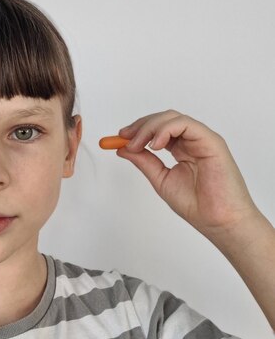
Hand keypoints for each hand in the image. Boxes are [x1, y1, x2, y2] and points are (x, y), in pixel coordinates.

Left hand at [115, 110, 260, 237]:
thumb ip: (144, 162)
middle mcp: (192, 141)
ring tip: (137, 144)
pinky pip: (186, 124)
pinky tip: (155, 145)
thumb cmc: (196, 204)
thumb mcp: (160, 179)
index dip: (138, 130)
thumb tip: (123, 148)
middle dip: (140, 125)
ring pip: (173, 118)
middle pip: (164, 119)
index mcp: (182, 149)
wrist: (217, 220)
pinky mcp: (211, 141)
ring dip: (150, 127)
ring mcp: (202, 140)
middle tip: (124, 137)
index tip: (120, 138)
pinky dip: (166, 130)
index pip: (158, 129)